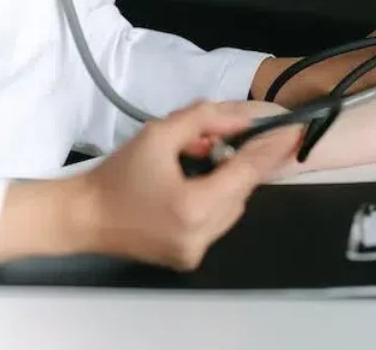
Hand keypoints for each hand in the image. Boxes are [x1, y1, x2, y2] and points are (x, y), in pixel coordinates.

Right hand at [80, 101, 301, 270]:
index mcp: (194, 206)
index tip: (292, 130)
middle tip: (218, 146)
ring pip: (234, 208)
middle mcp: (202, 235)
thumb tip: (245, 117)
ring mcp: (197, 251)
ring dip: (227, 184)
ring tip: (195, 169)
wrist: (83, 217)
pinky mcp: (191, 258)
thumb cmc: (116, 176)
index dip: (271, 149)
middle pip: (243, 190)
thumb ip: (206, 120)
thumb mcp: (159, 135)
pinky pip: (219, 223)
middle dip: (238, 163)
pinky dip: (215, 203)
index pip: (248, 173)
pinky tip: (191, 191)